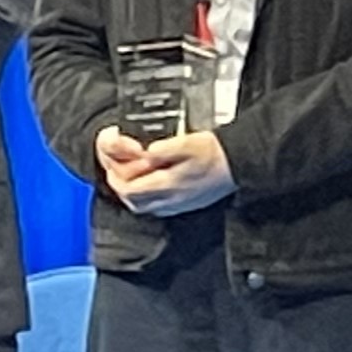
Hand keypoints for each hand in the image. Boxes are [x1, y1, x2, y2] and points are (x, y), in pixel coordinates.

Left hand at [97, 124, 234, 215]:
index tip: (111, 167)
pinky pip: (159, 207)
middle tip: (117, 173)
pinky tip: (152, 184)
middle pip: (135, 203)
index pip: (130, 191)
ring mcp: (179, 205)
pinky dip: (148, 198)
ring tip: (132, 178)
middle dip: (122, 189)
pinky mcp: (187, 204)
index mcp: (168, 184)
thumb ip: (163, 149)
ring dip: (134, 195)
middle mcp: (171, 200)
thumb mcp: (188, 143)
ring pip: (146, 208)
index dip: (116, 179)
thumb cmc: (215, 153)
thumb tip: (145, 154)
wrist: (240, 164)